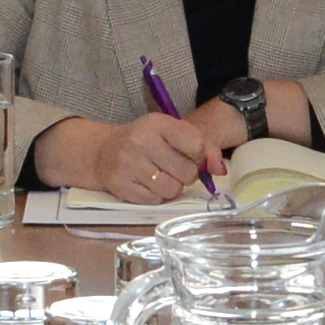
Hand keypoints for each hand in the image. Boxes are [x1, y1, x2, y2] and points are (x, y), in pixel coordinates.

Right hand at [74, 108, 232, 202]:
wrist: (103, 152)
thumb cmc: (146, 141)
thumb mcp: (172, 132)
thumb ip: (203, 146)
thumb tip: (220, 170)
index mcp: (158, 124)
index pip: (196, 145)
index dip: (200, 156)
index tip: (192, 155)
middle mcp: (141, 142)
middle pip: (187, 172)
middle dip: (187, 175)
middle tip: (175, 169)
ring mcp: (129, 165)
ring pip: (172, 190)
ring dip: (173, 187)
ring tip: (162, 177)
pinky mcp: (121, 186)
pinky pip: (155, 201)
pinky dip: (157, 196)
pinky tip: (148, 184)